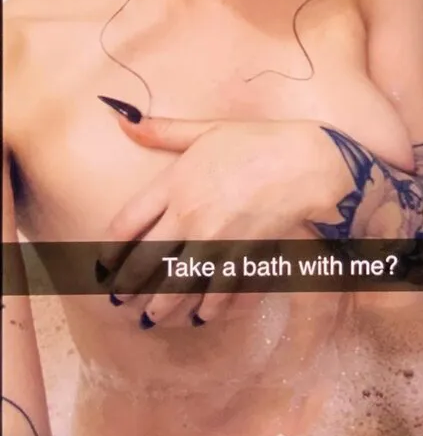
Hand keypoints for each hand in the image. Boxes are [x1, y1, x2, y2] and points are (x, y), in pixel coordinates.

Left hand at [96, 114, 352, 326]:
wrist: (304, 162)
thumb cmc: (255, 140)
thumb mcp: (205, 129)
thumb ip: (161, 129)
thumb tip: (121, 117)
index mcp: (174, 184)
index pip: (126, 226)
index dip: (110, 250)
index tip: (105, 264)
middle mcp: (188, 217)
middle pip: (145, 262)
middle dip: (130, 285)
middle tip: (122, 298)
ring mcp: (215, 242)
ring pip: (177, 285)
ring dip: (161, 306)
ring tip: (152, 318)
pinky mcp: (242, 257)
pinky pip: (217, 292)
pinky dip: (207, 309)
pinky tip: (200, 317)